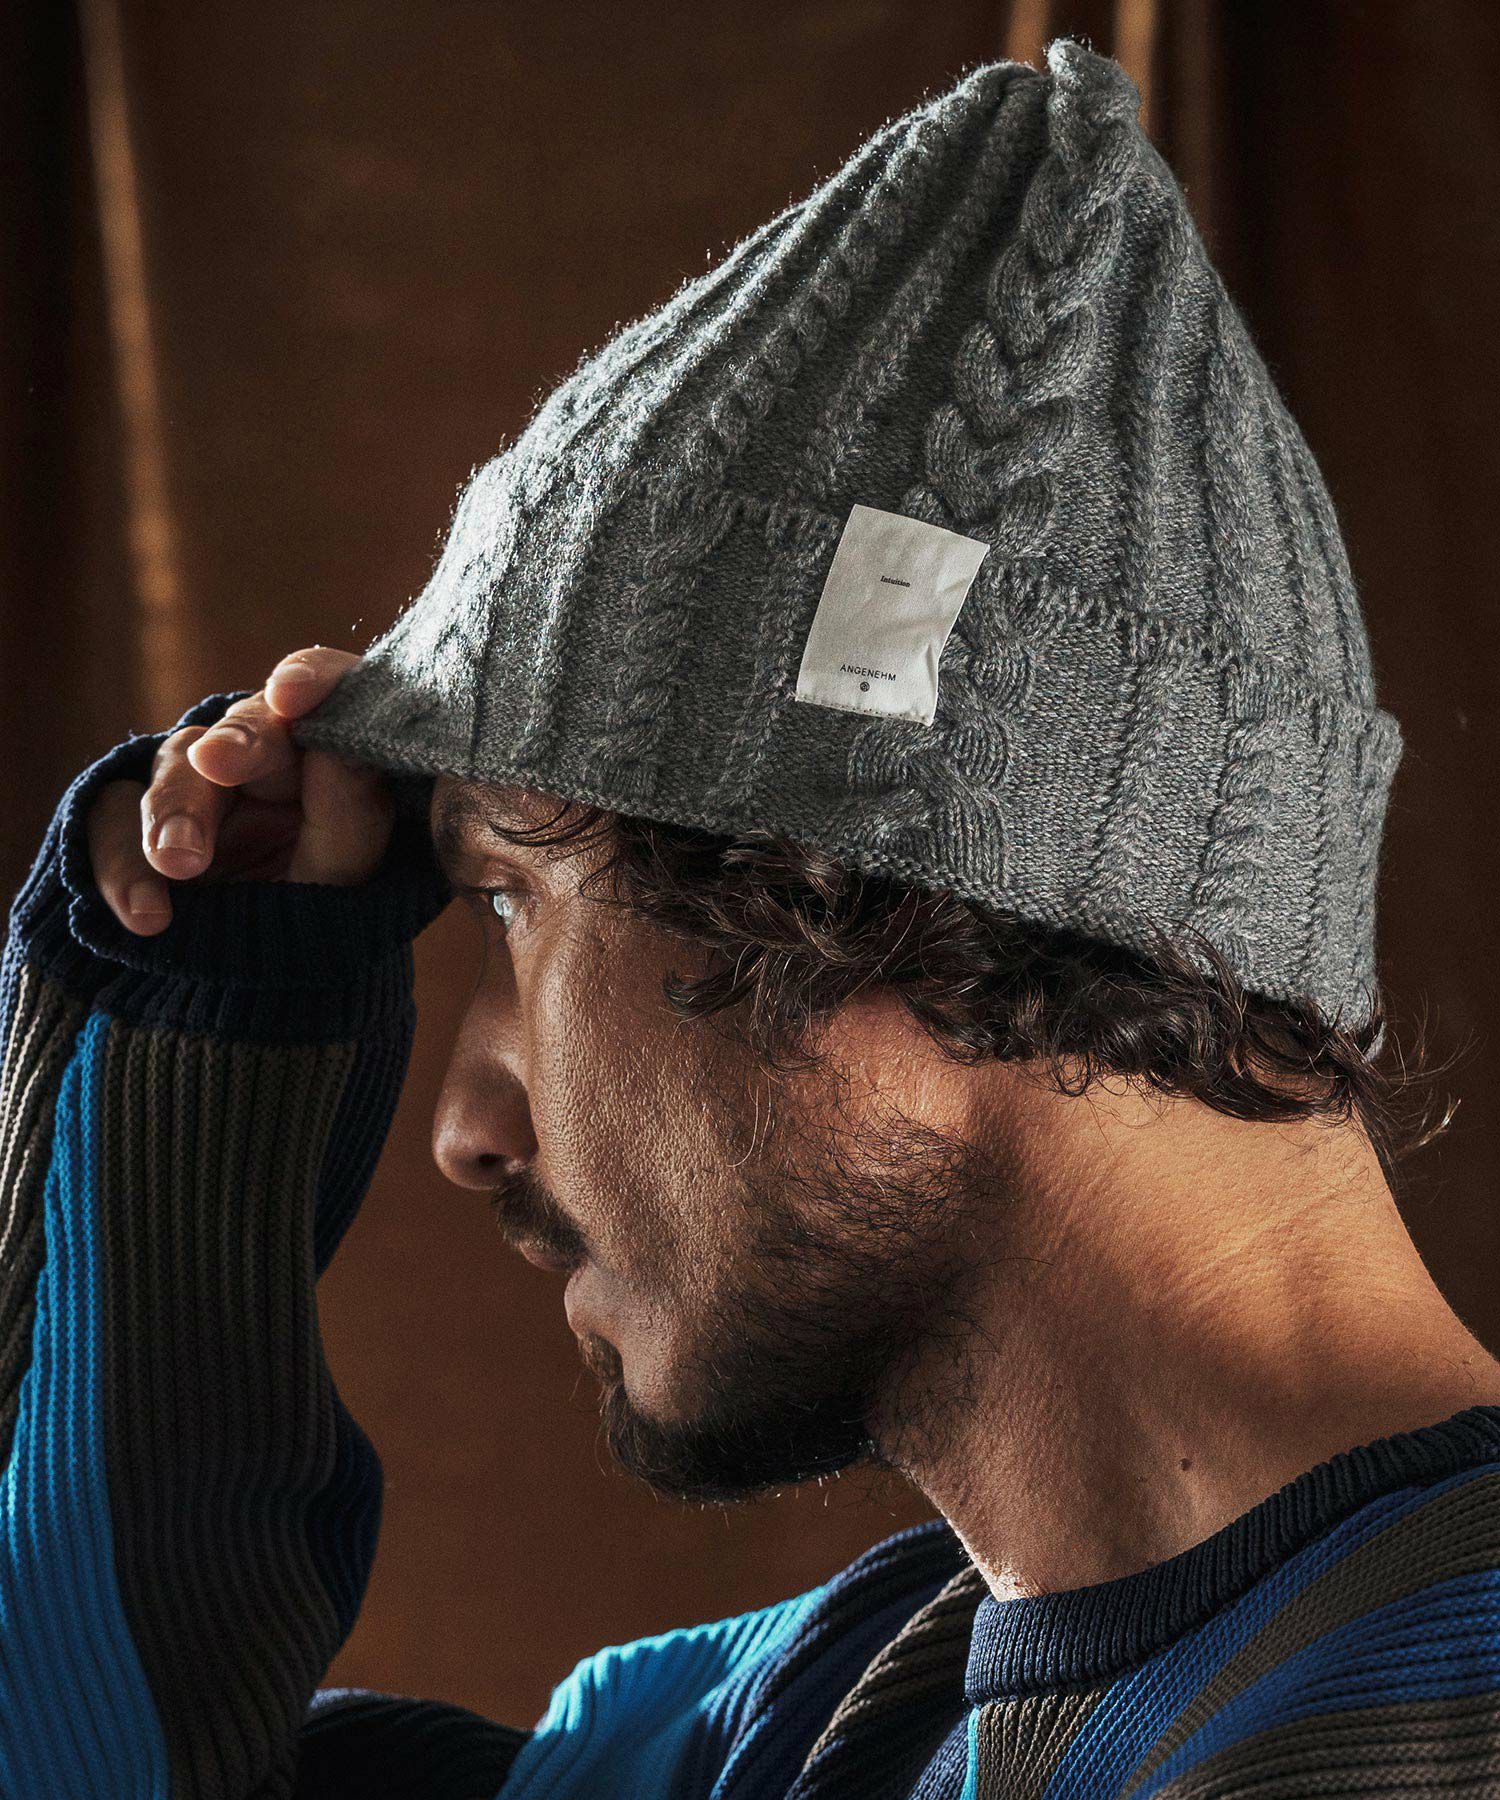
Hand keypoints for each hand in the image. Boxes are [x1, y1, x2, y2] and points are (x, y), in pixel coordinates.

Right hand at [87, 647, 395, 935]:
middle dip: (230, 744)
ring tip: (179, 866)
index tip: (292, 693)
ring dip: (170, 811)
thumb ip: (351, 819)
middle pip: (245, 725)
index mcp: (324, 760)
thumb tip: (344, 752)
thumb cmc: (312, 924)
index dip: (312, 678)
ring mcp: (193, 788)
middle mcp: (261, 761)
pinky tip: (146, 915)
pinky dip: (121, 864)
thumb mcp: (343, 882)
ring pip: (173, 763)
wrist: (246, 998)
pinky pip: (109, 818)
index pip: (327, 696)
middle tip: (216, 762)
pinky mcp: (132, 822)